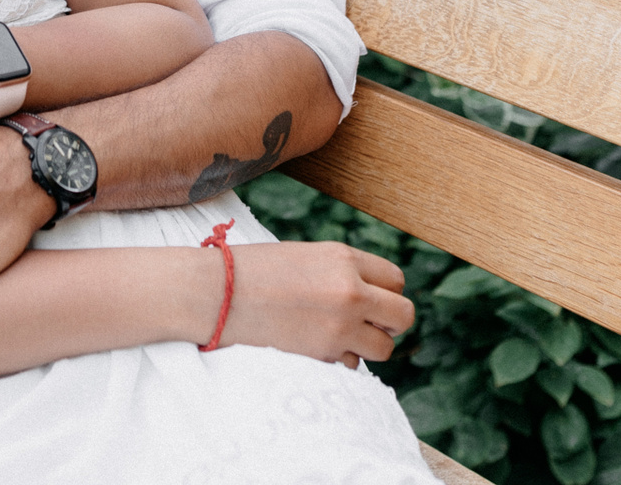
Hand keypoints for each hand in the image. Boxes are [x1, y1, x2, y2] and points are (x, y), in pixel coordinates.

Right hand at [216, 242, 412, 366]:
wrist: (216, 292)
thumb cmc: (253, 270)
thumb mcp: (305, 256)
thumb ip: (342, 273)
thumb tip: (371, 298)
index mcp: (344, 258)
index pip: (396, 280)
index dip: (385, 292)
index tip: (370, 300)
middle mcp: (351, 290)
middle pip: (404, 315)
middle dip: (389, 322)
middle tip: (366, 323)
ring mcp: (340, 324)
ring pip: (384, 347)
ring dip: (367, 346)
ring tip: (338, 337)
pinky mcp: (324, 352)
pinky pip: (353, 365)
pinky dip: (341, 360)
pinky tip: (316, 347)